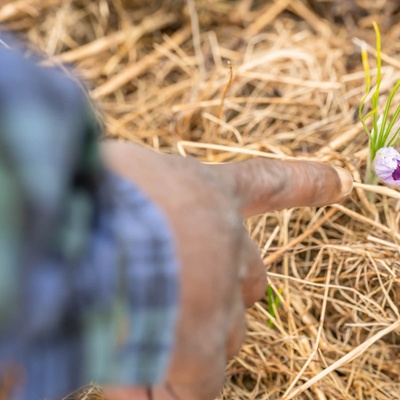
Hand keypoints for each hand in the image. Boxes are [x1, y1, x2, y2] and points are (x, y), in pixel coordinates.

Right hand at [101, 142, 351, 399]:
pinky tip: (132, 377)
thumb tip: (135, 244)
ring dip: (186, 341)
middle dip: (225, 294)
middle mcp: (224, 244)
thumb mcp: (122, 183)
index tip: (340, 181)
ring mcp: (217, 297)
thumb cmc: (95, 194)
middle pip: (250, 281)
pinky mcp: (198, 346)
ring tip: (130, 335)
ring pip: (225, 335)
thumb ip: (142, 211)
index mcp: (207, 194)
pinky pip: (195, 383)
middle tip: (181, 297)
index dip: (306, 182)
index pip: (269, 185)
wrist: (80, 230)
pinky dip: (164, 386)